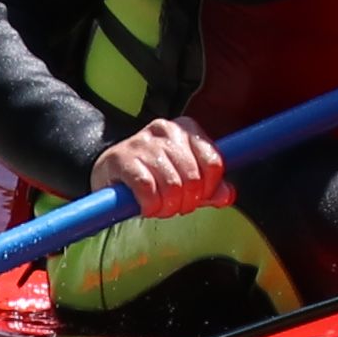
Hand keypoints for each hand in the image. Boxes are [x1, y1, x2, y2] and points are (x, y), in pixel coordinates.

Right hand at [93, 118, 224, 217]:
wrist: (110, 171)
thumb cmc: (153, 173)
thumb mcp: (185, 178)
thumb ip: (210, 187)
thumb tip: (227, 195)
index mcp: (186, 129)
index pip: (213, 163)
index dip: (209, 189)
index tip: (198, 198)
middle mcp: (166, 129)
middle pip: (193, 178)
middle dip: (187, 202)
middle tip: (175, 207)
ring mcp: (142, 141)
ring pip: (171, 185)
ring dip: (168, 207)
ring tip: (160, 207)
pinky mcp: (122, 158)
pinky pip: (147, 188)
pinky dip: (150, 205)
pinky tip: (146, 207)